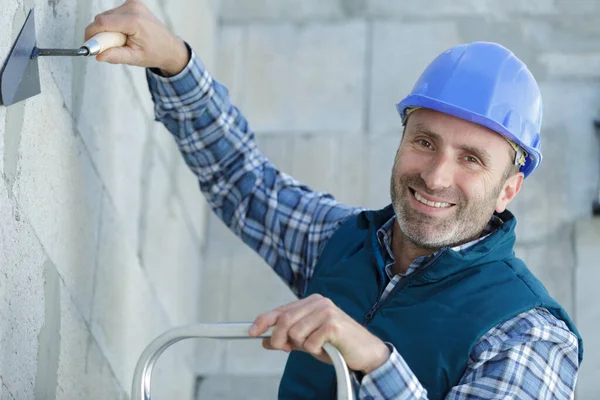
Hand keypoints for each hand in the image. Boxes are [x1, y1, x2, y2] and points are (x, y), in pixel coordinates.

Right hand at [84, 0, 188, 75]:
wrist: (169, 47)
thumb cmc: (155, 53)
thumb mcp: (135, 58)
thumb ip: (116, 56)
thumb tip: (99, 56)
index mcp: (135, 21)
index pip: (103, 22)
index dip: (92, 34)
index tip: (88, 45)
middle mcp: (134, 8)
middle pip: (102, 19)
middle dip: (101, 34)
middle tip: (111, 47)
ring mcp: (133, 4)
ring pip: (106, 16)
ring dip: (108, 30)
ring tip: (122, 41)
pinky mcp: (132, 4)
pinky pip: (113, 14)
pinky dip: (114, 25)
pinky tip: (124, 33)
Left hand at [249, 294, 389, 373]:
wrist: (366, 352)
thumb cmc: (338, 345)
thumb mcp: (309, 340)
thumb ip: (289, 339)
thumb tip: (265, 340)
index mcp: (311, 302)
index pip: (281, 310)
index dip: (263, 321)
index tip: (251, 332)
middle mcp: (318, 303)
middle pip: (284, 321)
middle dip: (279, 339)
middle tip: (286, 349)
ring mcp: (326, 311)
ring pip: (295, 333)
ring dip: (303, 346)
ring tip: (318, 347)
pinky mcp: (333, 325)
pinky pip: (309, 343)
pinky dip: (315, 351)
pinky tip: (327, 348)